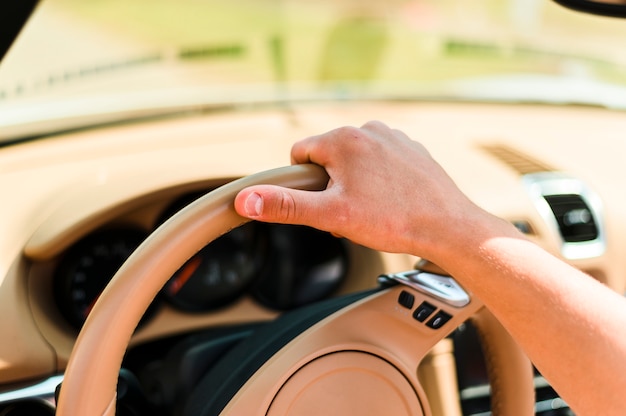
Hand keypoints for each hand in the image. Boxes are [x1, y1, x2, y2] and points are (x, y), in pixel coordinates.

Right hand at [234, 120, 495, 261]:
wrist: (447, 226)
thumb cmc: (392, 220)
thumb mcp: (331, 215)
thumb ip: (286, 205)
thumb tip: (246, 200)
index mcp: (343, 139)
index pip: (300, 154)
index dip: (305, 184)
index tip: (324, 203)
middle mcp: (369, 129)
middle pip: (329, 157)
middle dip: (331, 185)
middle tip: (351, 211)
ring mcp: (393, 137)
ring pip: (355, 160)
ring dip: (355, 182)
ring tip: (375, 208)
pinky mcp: (412, 149)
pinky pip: (381, 161)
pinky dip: (380, 179)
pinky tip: (392, 200)